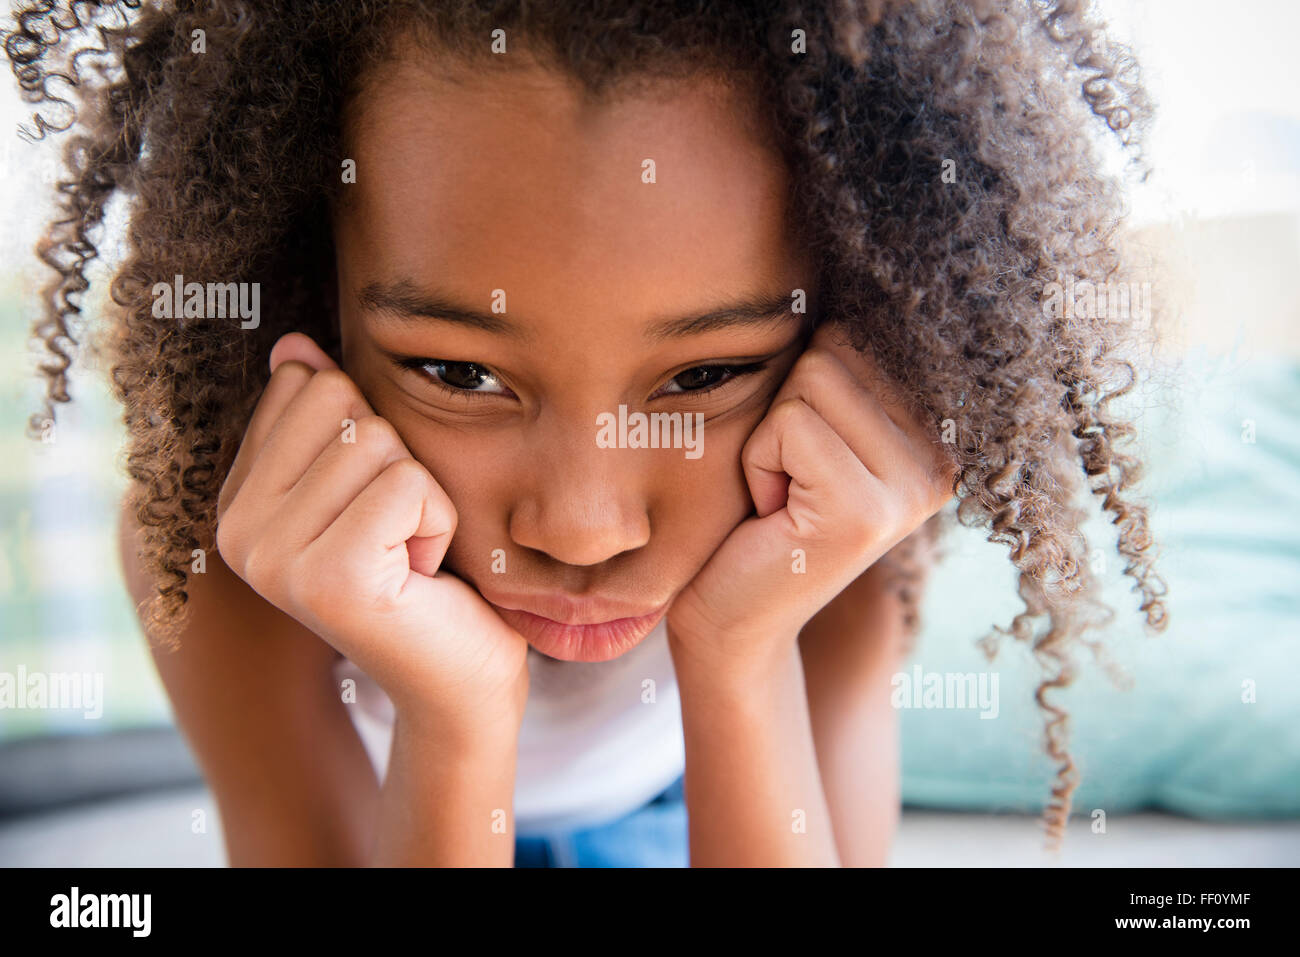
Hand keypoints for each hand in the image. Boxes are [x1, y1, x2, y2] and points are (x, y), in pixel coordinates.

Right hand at [215, 332, 529, 736]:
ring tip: (408, 556)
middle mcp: (237, 532)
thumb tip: (293, 347)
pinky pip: (407, 484)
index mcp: (238, 502)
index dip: (369, 436)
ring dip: (422, 495)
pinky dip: (438, 520)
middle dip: (397, 461)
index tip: (372, 509)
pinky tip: (422, 575)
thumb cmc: (425, 575)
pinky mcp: (329, 578)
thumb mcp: (369, 483)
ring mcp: (274, 559)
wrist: (460, 679)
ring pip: (377, 441)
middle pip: (341, 405)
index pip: (306, 386)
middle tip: (397, 534)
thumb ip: (324, 419)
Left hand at [666, 322, 956, 678]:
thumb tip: (856, 258)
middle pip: (837, 349)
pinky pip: (789, 424)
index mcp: (939, 433)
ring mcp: (912, 489)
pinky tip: (771, 513)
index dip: (807, 382)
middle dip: (788, 408)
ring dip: (770, 435)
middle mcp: (943, 459)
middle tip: (791, 479)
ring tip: (782, 494)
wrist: (734, 618)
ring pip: (812, 379)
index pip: (864, 331)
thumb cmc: (759, 512)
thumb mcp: (812, 427)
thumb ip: (844, 366)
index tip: (810, 456)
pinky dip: (758, 462)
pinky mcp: (865, 513)